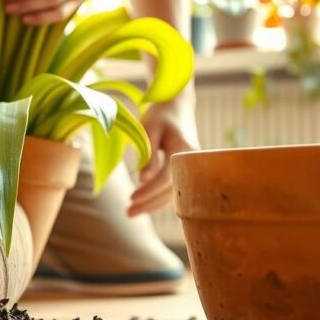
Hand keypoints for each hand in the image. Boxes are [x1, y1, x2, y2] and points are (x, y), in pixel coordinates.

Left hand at [128, 100, 199, 216]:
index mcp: (183, 149)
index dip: (149, 190)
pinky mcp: (188, 171)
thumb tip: (143, 181)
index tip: (131, 198)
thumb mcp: (149, 130)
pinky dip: (160, 198)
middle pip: (171, 190)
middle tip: (127, 213)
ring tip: (131, 212)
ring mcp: (192, 168)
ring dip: (153, 205)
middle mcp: (192, 162)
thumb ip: (148, 154)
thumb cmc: (160, 115)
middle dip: (149, 204)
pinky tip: (145, 205)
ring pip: (174, 193)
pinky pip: (175, 189)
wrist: (177, 106)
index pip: (166, 177)